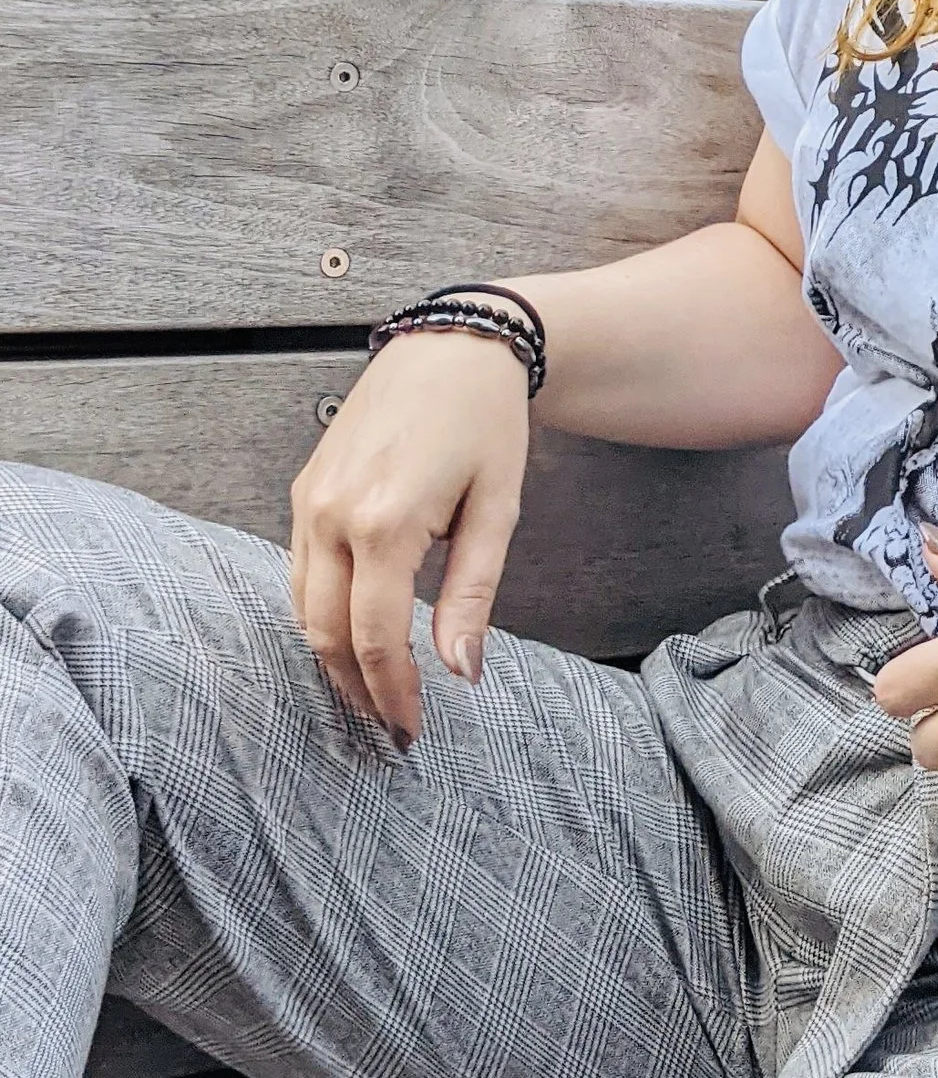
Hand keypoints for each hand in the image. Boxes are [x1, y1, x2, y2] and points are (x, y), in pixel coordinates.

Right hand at [288, 333, 529, 743]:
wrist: (453, 348)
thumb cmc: (485, 423)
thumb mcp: (497, 510)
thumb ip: (472, 594)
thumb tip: (460, 671)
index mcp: (385, 521)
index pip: (376, 637)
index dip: (393, 693)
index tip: (412, 729)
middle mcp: (332, 514)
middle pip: (328, 632)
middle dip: (357, 689)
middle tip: (389, 725)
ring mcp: (309, 500)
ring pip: (304, 607)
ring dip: (333, 656)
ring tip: (372, 690)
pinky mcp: (303, 489)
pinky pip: (299, 571)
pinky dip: (320, 613)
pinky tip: (351, 633)